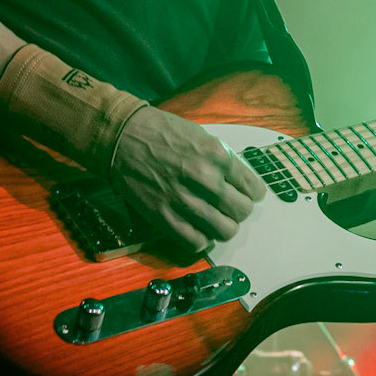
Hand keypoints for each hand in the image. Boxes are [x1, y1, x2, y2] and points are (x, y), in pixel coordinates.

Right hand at [110, 107, 265, 254]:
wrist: (123, 137)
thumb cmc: (161, 133)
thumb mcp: (201, 136)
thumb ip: (222, 159)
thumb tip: (240, 180)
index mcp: (217, 156)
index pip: (252, 188)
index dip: (252, 193)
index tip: (247, 195)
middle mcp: (205, 180)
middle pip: (241, 212)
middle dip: (238, 210)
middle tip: (229, 206)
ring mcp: (184, 201)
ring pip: (224, 231)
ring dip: (223, 227)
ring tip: (215, 219)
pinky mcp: (165, 216)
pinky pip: (196, 242)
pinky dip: (201, 239)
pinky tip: (198, 229)